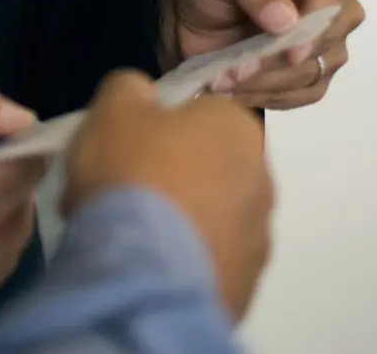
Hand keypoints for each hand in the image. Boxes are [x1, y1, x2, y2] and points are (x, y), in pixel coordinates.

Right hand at [64, 71, 273, 321]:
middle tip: (120, 192)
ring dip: (176, 222)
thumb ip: (131, 89)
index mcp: (238, 129)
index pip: (201, 115)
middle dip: (168, 177)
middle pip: (206, 168)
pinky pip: (206, 262)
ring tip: (127, 237)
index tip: (124, 147)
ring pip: (208, 218)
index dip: (157, 127)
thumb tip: (144, 98)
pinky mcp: (244, 287)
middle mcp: (262, 181)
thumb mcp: (114, 106)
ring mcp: (257, 239)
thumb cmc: (132, 172)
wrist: (142, 273)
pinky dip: (180, 263)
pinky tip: (143, 267)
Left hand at [158, 0, 364, 109]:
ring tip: (223, 79)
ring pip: (311, 75)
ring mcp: (326, 48)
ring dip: (265, 82)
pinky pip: (298, 96)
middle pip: (326, 43)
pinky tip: (233, 89)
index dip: (317, 26)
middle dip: (279, 59)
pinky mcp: (309, 80)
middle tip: (237, 68)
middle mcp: (337, 11)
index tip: (290, 52)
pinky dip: (264, 96)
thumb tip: (286, 22)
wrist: (189, 15)